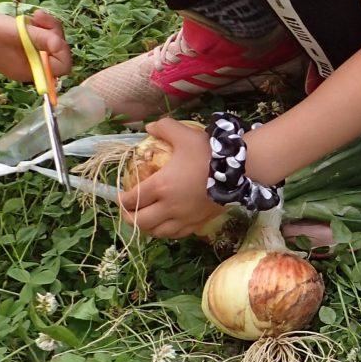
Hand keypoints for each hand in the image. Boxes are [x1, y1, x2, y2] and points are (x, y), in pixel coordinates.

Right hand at [0, 4, 73, 84]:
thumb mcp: (22, 34)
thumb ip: (47, 40)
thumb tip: (61, 46)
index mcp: (28, 72)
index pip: (61, 67)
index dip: (63, 50)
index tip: (54, 34)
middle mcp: (26, 68)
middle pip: (55, 52)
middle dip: (53, 32)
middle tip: (40, 15)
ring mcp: (20, 57)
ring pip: (47, 43)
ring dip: (44, 27)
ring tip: (34, 15)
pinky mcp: (15, 47)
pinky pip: (35, 38)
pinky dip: (34, 28)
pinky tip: (25, 19)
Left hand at [118, 118, 220, 237]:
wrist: (239, 171)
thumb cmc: (208, 153)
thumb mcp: (185, 134)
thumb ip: (164, 127)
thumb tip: (149, 127)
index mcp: (160, 186)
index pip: (132, 199)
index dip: (122, 199)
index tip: (120, 195)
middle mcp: (169, 206)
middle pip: (140, 221)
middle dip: (129, 218)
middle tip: (128, 211)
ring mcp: (184, 218)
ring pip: (157, 232)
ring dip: (146, 228)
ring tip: (145, 220)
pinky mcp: (198, 223)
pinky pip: (176, 234)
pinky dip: (165, 232)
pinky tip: (165, 225)